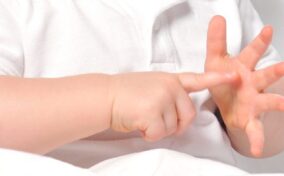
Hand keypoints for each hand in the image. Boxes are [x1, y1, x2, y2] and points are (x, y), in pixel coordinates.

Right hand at [109, 71, 234, 140]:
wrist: (105, 95)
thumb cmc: (125, 92)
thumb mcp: (151, 84)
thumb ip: (168, 93)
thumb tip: (178, 112)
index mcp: (170, 80)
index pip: (196, 79)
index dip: (216, 78)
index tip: (233, 76)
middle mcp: (169, 87)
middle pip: (188, 115)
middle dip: (175, 124)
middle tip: (156, 120)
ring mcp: (162, 98)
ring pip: (172, 127)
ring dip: (157, 128)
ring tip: (141, 116)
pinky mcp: (152, 112)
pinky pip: (159, 133)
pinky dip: (148, 134)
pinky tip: (137, 122)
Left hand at [205, 16, 283, 156]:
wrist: (225, 101)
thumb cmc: (224, 78)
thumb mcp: (215, 60)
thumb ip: (216, 40)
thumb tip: (217, 17)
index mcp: (244, 68)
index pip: (253, 51)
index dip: (260, 41)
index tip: (267, 30)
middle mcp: (254, 83)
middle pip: (268, 75)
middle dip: (278, 71)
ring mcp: (254, 101)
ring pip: (270, 101)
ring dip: (279, 103)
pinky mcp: (250, 118)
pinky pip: (255, 130)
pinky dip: (256, 139)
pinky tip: (256, 149)